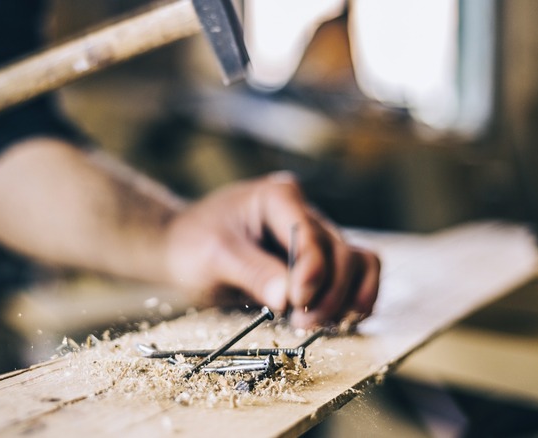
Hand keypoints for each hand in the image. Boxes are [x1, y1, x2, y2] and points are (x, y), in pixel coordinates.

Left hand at [165, 172, 379, 327]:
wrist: (180, 250)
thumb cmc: (191, 244)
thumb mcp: (213, 256)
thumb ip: (252, 273)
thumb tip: (287, 299)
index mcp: (279, 197)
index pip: (311, 235)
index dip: (312, 271)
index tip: (297, 302)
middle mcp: (304, 213)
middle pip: (342, 253)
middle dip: (330, 293)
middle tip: (302, 323)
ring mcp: (314, 238)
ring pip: (357, 265)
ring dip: (346, 300)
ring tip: (315, 324)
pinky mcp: (317, 263)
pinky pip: (355, 277)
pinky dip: (352, 300)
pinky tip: (335, 321)